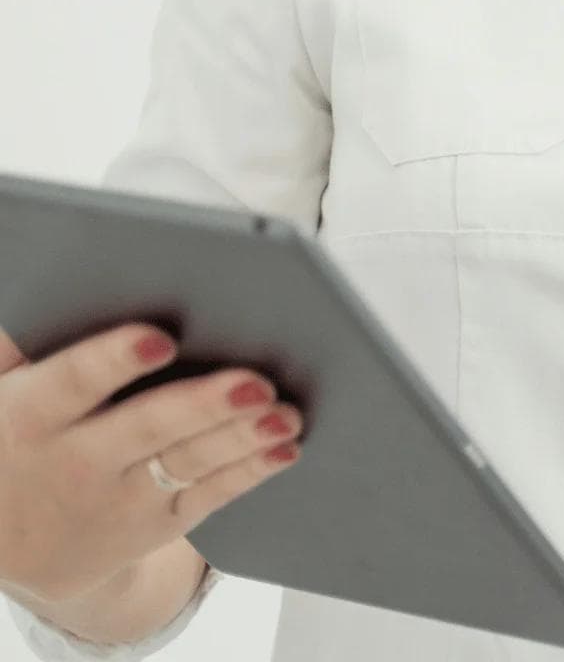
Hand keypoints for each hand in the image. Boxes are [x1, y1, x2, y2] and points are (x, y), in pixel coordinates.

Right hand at [0, 323, 302, 604]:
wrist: (1, 536)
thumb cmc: (10, 433)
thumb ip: (17, 344)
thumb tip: (50, 275)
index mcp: (28, 415)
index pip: (72, 383)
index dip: (113, 361)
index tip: (159, 338)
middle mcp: (75, 461)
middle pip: (147, 427)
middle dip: (205, 404)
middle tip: (257, 382)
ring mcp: (117, 499)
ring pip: (188, 463)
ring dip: (242, 437)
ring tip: (286, 414)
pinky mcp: (154, 523)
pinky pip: (208, 496)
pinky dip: (249, 472)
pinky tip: (285, 447)